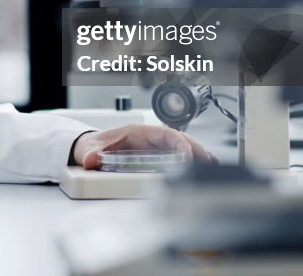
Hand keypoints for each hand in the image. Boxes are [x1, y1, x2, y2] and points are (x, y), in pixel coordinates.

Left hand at [70, 124, 215, 168]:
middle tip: (208, 163)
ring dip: (197, 154)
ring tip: (212, 166)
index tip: (188, 158)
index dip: (180, 144)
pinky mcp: (154, 155)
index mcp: (138, 132)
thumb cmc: (93, 145)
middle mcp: (149, 137)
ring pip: (181, 146)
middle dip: (195, 149)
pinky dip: (191, 160)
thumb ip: (91, 154)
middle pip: (178, 139)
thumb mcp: (90, 149)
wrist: (89, 147)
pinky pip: (177, 155)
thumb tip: (91, 159)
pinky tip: (202, 169)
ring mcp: (153, 146)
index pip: (166, 134)